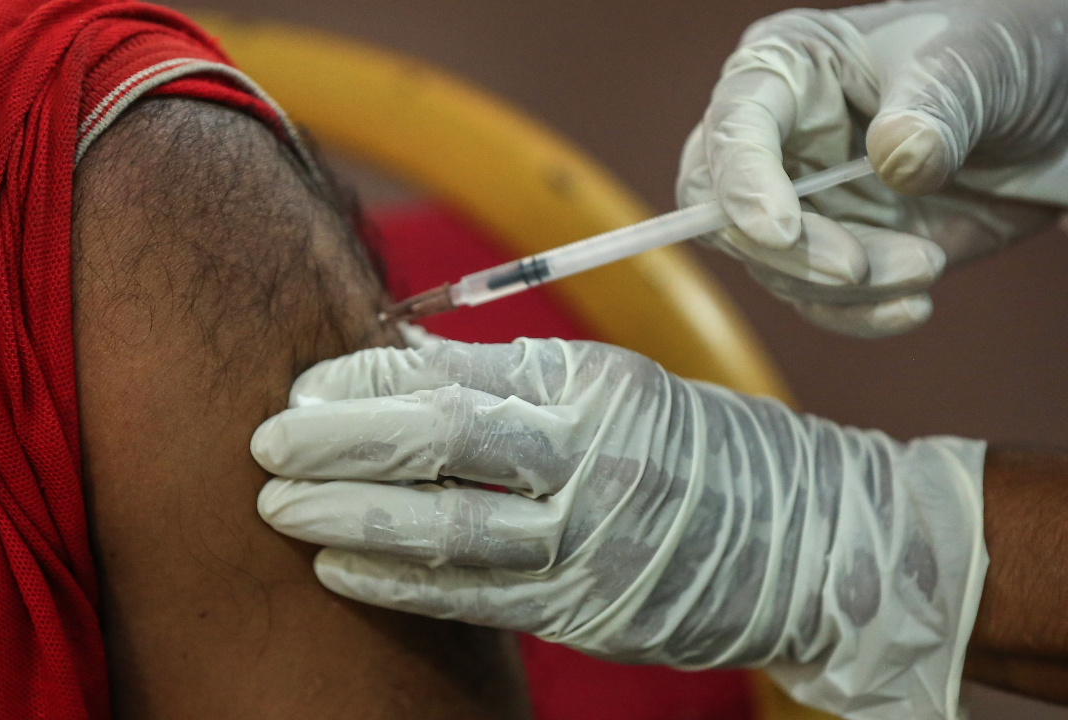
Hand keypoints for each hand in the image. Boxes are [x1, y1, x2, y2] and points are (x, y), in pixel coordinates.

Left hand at [252, 338, 987, 718]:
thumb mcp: (611, 388)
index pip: (455, 375)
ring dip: (352, 516)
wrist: (808, 539)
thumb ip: (507, 380)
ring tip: (279, 505)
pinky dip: (400, 581)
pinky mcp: (585, 608)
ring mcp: (589, 539)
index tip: (303, 387)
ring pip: (449, 527)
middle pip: (442, 441)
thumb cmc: (688, 448)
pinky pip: (476, 596)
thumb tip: (394, 360)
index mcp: (589, 385)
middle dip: (341, 441)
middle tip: (266, 441)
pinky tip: (340, 566)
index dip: (366, 383)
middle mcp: (589, 456)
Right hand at [677, 0, 1066, 336]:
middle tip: (853, 269)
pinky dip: (860, 316)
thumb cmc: (1004, 53)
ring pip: (776, 267)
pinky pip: (817, 303)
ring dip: (849, 287)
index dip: (743, 182)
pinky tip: (914, 306)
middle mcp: (775, 138)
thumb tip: (893, 160)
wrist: (1059, 113)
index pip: (733, 127)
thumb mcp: (976, 63)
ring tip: (928, 265)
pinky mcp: (835, 251)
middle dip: (786, 251)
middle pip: (725, 211)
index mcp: (786, 68)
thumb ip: (933, 108)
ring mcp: (802, 200)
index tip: (781, 231)